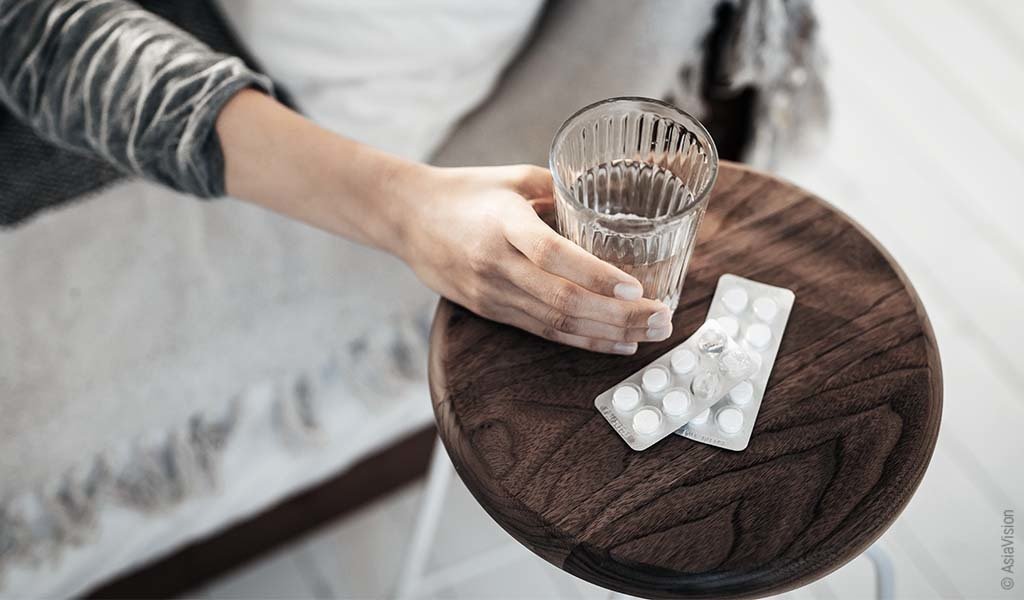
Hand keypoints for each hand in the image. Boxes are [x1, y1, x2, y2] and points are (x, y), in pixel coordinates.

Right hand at [396, 164, 672, 353]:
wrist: (407, 218)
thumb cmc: (466, 191)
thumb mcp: (514, 178)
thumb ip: (561, 189)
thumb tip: (611, 199)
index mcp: (504, 223)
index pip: (552, 254)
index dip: (594, 275)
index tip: (635, 287)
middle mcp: (497, 264)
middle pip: (562, 300)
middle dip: (619, 316)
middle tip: (663, 317)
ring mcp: (492, 293)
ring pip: (556, 324)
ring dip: (608, 333)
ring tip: (651, 333)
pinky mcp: (489, 310)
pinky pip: (543, 332)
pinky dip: (583, 341)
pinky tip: (616, 343)